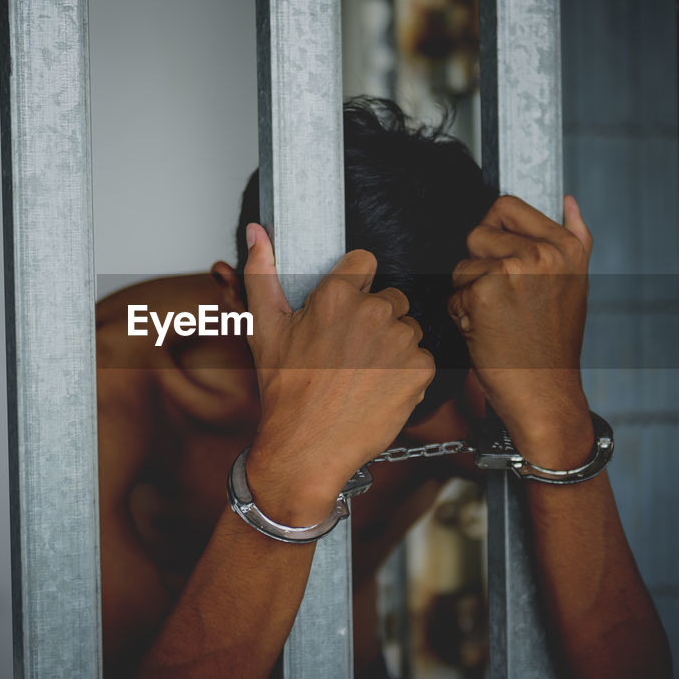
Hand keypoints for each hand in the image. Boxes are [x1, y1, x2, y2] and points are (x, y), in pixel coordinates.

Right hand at [242, 223, 434, 523]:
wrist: (307, 448)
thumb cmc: (284, 389)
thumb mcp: (264, 328)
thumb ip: (261, 272)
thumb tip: (256, 230)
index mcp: (335, 294)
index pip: (366, 261)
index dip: (356, 285)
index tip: (345, 310)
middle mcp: (371, 311)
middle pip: (390, 298)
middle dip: (375, 320)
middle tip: (348, 354)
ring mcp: (398, 340)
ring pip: (408, 328)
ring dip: (392, 347)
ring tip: (362, 375)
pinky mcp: (420, 369)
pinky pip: (422, 358)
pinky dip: (407, 374)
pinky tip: (379, 390)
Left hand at [448, 195, 593, 463]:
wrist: (545, 391)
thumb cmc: (554, 342)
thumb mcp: (575, 282)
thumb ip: (574, 236)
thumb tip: (568, 198)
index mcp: (565, 247)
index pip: (505, 206)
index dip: (495, 233)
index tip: (503, 262)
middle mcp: (541, 254)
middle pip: (476, 232)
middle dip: (478, 264)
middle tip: (503, 298)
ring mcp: (511, 272)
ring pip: (461, 265)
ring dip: (469, 291)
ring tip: (498, 317)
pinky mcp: (482, 294)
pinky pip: (454, 293)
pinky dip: (462, 315)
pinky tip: (488, 333)